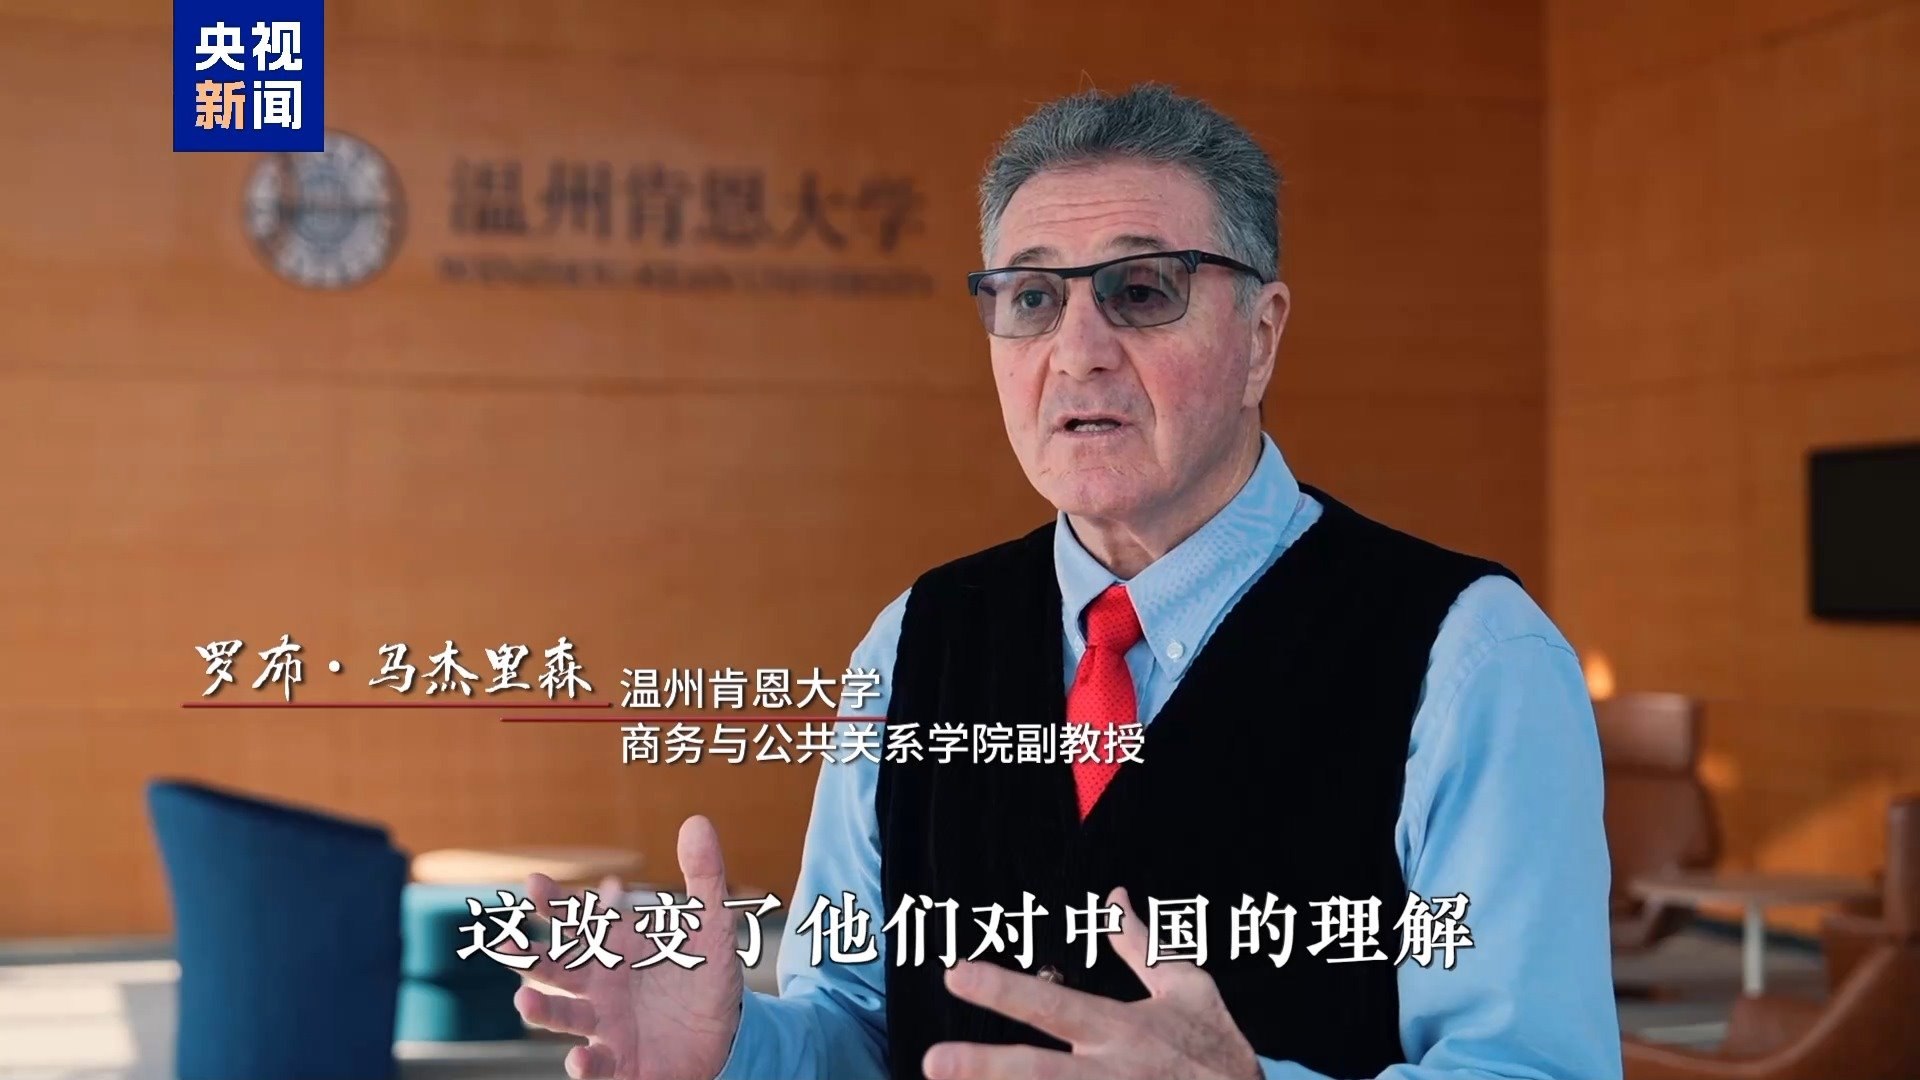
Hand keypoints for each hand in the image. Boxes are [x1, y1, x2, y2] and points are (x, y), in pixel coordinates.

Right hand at [511, 815, 743, 1079]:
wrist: (723, 1033)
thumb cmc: (704, 975)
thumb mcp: (712, 926)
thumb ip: (705, 878)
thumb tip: (697, 821)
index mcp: (613, 945)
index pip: (574, 920)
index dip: (553, 901)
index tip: (534, 882)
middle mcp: (598, 983)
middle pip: (553, 968)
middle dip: (527, 956)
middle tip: (504, 943)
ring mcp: (603, 1023)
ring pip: (563, 1015)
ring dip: (542, 1009)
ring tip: (525, 1001)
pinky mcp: (618, 1062)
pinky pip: (596, 1064)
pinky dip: (584, 1064)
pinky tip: (579, 1059)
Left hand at [924, 887, 1262, 1079]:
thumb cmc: (1216, 1048)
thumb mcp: (1186, 987)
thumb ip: (1140, 946)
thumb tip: (1113, 896)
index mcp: (1122, 1030)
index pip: (1052, 1004)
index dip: (1003, 989)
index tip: (956, 974)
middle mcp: (1114, 1074)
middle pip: (1038, 1074)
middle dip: (984, 1069)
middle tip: (932, 1061)